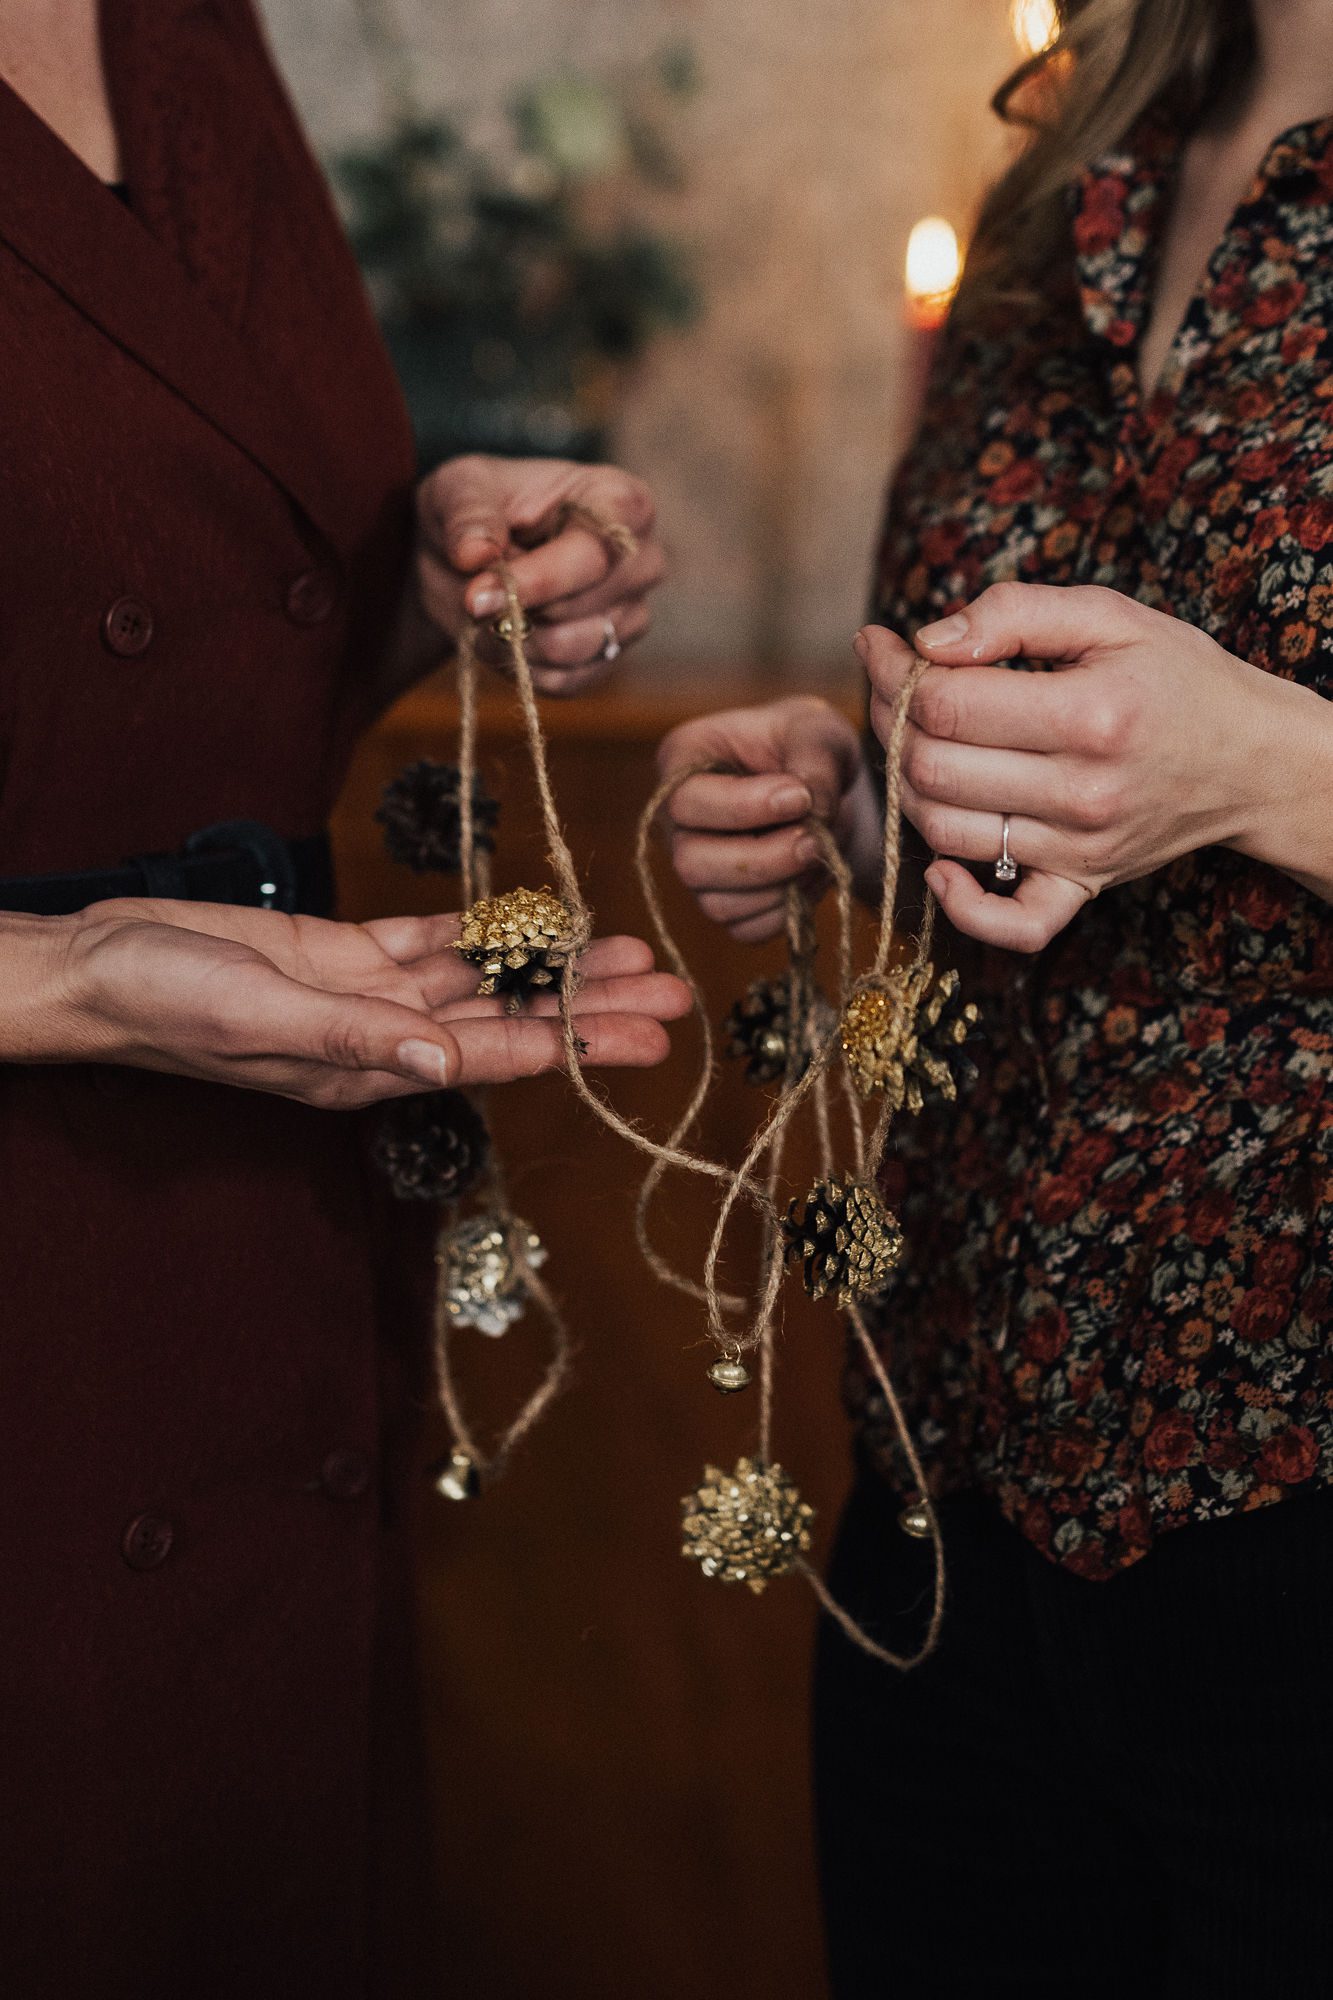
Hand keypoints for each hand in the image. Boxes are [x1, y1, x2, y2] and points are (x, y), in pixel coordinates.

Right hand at [32, 900, 689, 1107]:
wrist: (100, 967)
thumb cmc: (166, 1001)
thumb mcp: (260, 1017)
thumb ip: (353, 1038)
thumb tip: (445, 1062)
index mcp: (369, 1066)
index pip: (498, 1054)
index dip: (580, 1044)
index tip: (654, 1038)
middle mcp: (383, 1037)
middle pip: (512, 1019)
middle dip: (594, 1005)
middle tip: (676, 990)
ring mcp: (366, 995)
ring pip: (484, 980)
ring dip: (555, 967)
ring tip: (630, 953)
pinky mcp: (343, 954)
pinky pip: (432, 945)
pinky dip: (485, 934)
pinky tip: (537, 925)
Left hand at [416, 455, 664, 694]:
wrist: (479, 553)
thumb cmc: (481, 508)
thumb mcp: (459, 489)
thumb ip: (468, 515)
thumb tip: (474, 555)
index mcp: (621, 502)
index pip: (593, 556)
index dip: (535, 581)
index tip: (476, 595)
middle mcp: (642, 562)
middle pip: (579, 610)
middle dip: (514, 610)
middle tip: (471, 597)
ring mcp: (632, 614)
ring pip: (569, 649)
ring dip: (512, 639)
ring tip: (487, 611)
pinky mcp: (610, 657)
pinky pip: (563, 681)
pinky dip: (521, 664)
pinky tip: (506, 632)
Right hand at [656, 696, 879, 941]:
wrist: (822, 783)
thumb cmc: (806, 743)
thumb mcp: (817, 730)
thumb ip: (814, 761)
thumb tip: (812, 812)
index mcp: (682, 761)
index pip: (687, 801)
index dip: (743, 808)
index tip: (800, 798)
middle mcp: (677, 822)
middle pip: (691, 863)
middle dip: (761, 860)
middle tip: (814, 841)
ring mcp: (698, 868)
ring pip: (718, 905)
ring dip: (780, 889)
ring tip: (821, 853)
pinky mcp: (726, 903)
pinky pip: (746, 930)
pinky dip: (787, 912)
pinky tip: (812, 876)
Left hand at [862, 582, 1300, 952]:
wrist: (1250, 758)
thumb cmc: (1174, 678)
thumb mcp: (1109, 616)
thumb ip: (1014, 613)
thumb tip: (926, 640)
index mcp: (1089, 714)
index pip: (946, 704)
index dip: (896, 672)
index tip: (886, 646)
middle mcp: (1083, 791)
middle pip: (932, 767)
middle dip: (891, 721)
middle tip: (893, 689)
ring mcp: (1080, 850)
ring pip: (945, 831)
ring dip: (906, 788)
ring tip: (915, 746)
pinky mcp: (1083, 887)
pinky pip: (1012, 926)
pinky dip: (961, 906)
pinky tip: (940, 867)